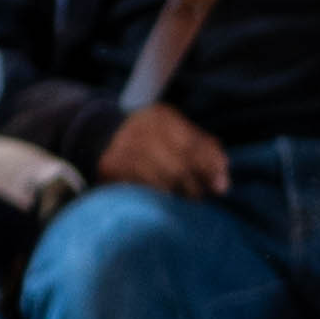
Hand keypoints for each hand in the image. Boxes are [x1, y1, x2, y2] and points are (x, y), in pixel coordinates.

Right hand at [97, 103, 228, 196]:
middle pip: (178, 165)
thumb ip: (201, 146)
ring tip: (183, 200)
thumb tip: (223, 174)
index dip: (210, 167)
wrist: (96, 132)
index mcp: (161, 118)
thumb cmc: (146, 135)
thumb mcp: (173, 129)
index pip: (193, 144)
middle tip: (199, 196)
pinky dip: (156, 196)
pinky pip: (141, 187)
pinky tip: (163, 199)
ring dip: (177, 194)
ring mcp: (124, 149)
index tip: (221, 187)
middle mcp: (142, 130)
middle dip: (193, 185)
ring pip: (159, 179)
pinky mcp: (111, 167)